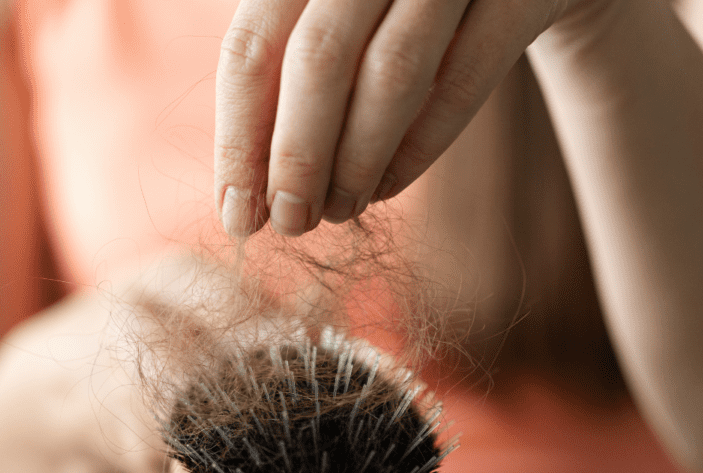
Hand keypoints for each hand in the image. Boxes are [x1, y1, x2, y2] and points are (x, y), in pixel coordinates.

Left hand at [214, 0, 596, 236]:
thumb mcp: (334, 8)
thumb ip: (290, 65)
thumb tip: (247, 185)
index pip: (252, 46)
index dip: (240, 139)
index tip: (238, 213)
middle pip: (319, 59)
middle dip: (298, 157)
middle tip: (291, 221)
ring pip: (393, 73)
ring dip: (358, 161)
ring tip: (338, 211)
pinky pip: (465, 81)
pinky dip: (421, 146)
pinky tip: (387, 187)